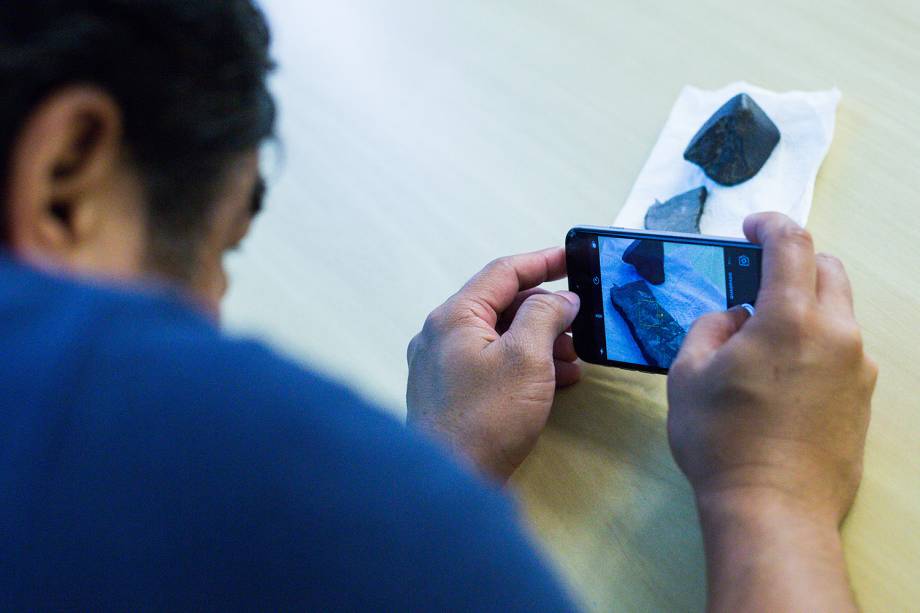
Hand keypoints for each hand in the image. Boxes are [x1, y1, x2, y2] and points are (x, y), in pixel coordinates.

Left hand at [406, 247, 580, 480]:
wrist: (451, 484)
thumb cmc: (486, 420)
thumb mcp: (527, 358)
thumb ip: (545, 316)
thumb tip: (560, 298)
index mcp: (454, 317)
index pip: (502, 272)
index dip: (542, 262)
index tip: (574, 259)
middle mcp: (441, 335)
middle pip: (501, 305)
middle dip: (546, 312)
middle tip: (581, 324)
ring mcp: (442, 366)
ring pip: (499, 337)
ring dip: (539, 342)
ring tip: (573, 361)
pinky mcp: (450, 394)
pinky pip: (492, 364)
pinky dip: (524, 366)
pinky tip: (554, 383)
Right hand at [668, 213, 876, 611]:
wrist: (773, 509)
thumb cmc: (722, 442)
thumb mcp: (688, 374)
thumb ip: (710, 327)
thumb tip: (732, 316)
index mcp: (789, 319)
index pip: (792, 244)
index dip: (770, 224)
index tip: (751, 227)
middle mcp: (836, 334)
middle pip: (827, 270)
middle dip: (794, 262)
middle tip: (757, 279)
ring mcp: (858, 367)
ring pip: (838, 311)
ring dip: (805, 307)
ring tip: (765, 340)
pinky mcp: (864, 397)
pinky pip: (843, 350)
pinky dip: (816, 344)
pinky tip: (784, 377)